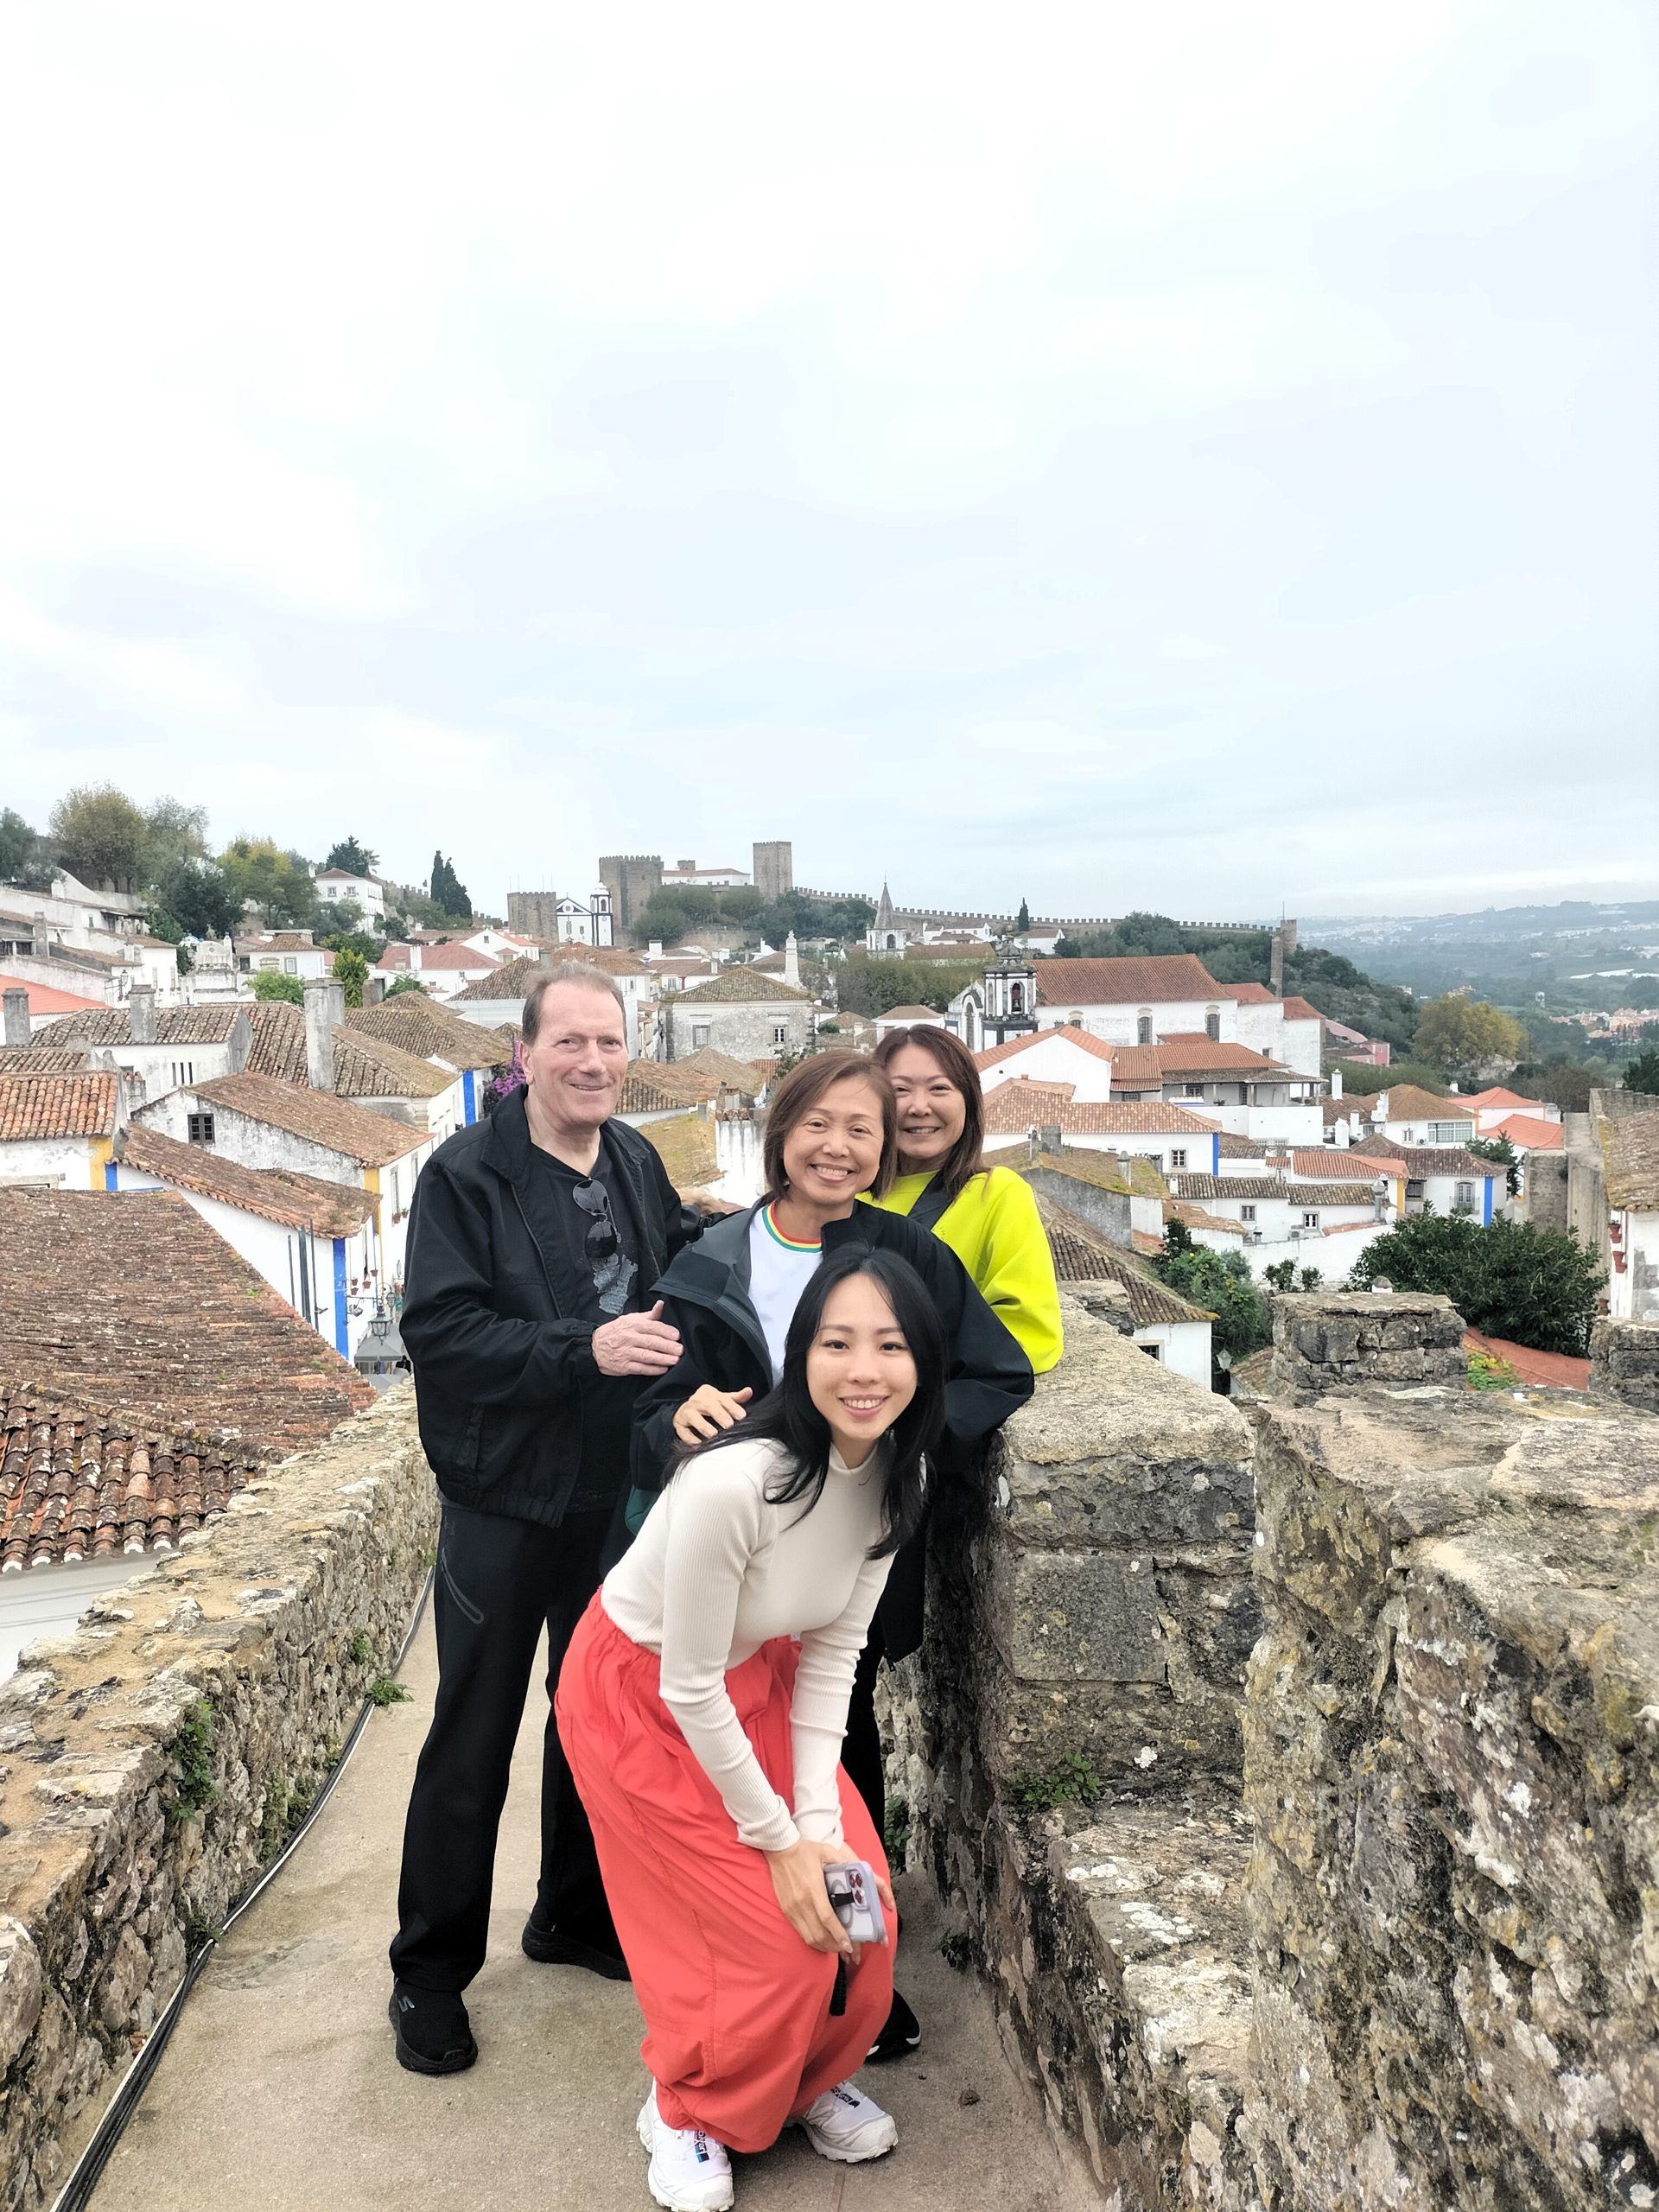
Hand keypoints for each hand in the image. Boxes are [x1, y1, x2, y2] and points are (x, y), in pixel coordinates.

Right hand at [591, 1301, 682, 1376]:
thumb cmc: (616, 1331)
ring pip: (646, 1356)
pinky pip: (640, 1368)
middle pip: (651, 1342)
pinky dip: (652, 1369)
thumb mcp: (630, 1319)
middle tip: (680, 1350)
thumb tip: (661, 1304)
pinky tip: (663, 1369)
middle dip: (667, 1346)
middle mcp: (629, 1338)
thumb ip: (648, 1315)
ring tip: (674, 1360)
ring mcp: (625, 1352)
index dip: (665, 1331)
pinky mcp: (623, 1366)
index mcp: (632, 1324)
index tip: (677, 1335)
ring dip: (662, 1358)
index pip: (652, 1327)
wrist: (594, 1346)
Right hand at [672, 1384, 752, 1443]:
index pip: (722, 1398)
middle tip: (729, 1425)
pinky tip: (698, 1443)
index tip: (742, 1416)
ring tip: (713, 1434)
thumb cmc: (708, 1406)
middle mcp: (696, 1400)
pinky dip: (690, 1438)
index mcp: (708, 1393)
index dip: (733, 1407)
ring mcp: (686, 1412)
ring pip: (693, 1417)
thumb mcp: (721, 1400)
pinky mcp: (679, 1424)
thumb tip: (748, 1391)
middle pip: (708, 1405)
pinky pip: (683, 1431)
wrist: (685, 1411)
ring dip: (703, 1426)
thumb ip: (735, 1398)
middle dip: (719, 1414)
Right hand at [763, 1838, 863, 1956]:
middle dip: (834, 1945)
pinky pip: (800, 1932)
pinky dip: (812, 1940)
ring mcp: (792, 1909)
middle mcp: (801, 1903)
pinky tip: (821, 1939)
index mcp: (813, 1889)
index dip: (838, 1934)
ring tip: (835, 1947)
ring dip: (823, 1946)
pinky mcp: (786, 1910)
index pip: (827, 1918)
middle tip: (846, 1947)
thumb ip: (841, 1861)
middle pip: (819, 1934)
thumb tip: (856, 1869)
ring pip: (809, 1937)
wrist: (779, 1850)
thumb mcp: (825, 1850)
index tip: (848, 1943)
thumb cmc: (803, 1850)